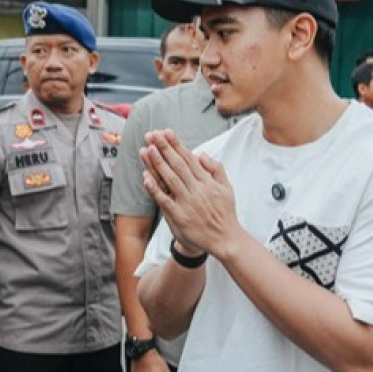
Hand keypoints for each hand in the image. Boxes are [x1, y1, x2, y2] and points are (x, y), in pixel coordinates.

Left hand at [140, 129, 238, 258]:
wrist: (225, 239)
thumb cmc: (225, 213)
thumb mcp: (227, 188)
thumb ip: (216, 169)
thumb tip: (202, 154)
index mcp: (207, 182)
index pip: (189, 159)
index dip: (176, 145)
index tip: (166, 132)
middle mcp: (197, 190)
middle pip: (178, 165)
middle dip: (164, 148)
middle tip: (152, 135)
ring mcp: (188, 203)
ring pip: (170, 179)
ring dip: (158, 164)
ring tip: (147, 149)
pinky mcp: (180, 217)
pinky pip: (165, 200)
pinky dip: (155, 189)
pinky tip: (145, 178)